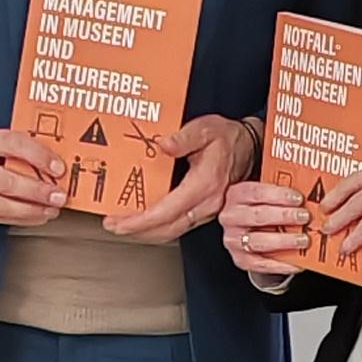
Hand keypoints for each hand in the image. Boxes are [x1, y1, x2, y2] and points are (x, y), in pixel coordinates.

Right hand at [0, 123, 66, 227]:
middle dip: (38, 192)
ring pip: (0, 205)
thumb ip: (12, 146)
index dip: (39, 157)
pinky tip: (34, 216)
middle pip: (7, 182)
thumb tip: (47, 161)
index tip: (57, 168)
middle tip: (59, 195)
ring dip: (30, 210)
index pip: (12, 145)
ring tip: (50, 210)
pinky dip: (18, 219)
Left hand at [106, 113, 256, 244]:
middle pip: (166, 229)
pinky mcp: (203, 212)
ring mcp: (206, 211)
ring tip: (122, 225)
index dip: (141, 221)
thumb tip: (164, 144)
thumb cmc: (227, 139)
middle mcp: (206, 204)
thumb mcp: (205, 128)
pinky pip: (177, 226)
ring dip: (145, 232)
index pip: (167, 211)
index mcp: (204, 184)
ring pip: (171, 231)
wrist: (249, 147)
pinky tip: (142, 220)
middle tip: (112, 225)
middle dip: (136, 231)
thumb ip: (185, 137)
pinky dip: (157, 227)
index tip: (120, 222)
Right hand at [219, 177, 313, 284]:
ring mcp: (234, 239)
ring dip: (284, 241)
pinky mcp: (240, 259)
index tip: (298, 198)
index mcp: (236, 195)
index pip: (256, 193)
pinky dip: (281, 265)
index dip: (279, 196)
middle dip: (284, 216)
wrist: (249, 229)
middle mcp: (231, 217)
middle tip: (304, 217)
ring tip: (303, 240)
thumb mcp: (266, 194)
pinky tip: (298, 262)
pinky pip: (261, 264)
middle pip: (258, 216)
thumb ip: (280, 192)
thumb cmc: (263, 207)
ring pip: (258, 241)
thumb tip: (308, 191)